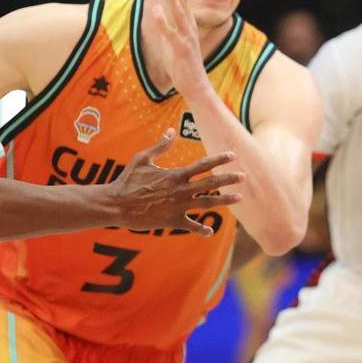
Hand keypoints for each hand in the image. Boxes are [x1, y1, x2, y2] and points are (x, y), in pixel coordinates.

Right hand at [109, 129, 243, 234]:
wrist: (117, 205)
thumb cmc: (127, 180)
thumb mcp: (142, 159)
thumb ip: (159, 146)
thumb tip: (171, 131)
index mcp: (175, 175)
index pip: (202, 165)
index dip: (219, 159)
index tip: (233, 155)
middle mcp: (180, 190)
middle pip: (210, 184)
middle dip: (228, 179)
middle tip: (244, 177)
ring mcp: (178, 207)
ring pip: (207, 203)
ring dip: (225, 200)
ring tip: (239, 198)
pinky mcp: (172, 221)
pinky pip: (191, 225)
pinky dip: (201, 229)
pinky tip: (210, 232)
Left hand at [151, 0, 212, 95]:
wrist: (196, 87)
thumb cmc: (184, 66)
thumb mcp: (172, 43)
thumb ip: (166, 27)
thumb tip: (156, 14)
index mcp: (187, 25)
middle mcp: (188, 27)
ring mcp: (186, 37)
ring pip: (180, 13)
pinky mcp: (181, 49)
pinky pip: (170, 33)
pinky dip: (163, 22)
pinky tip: (156, 11)